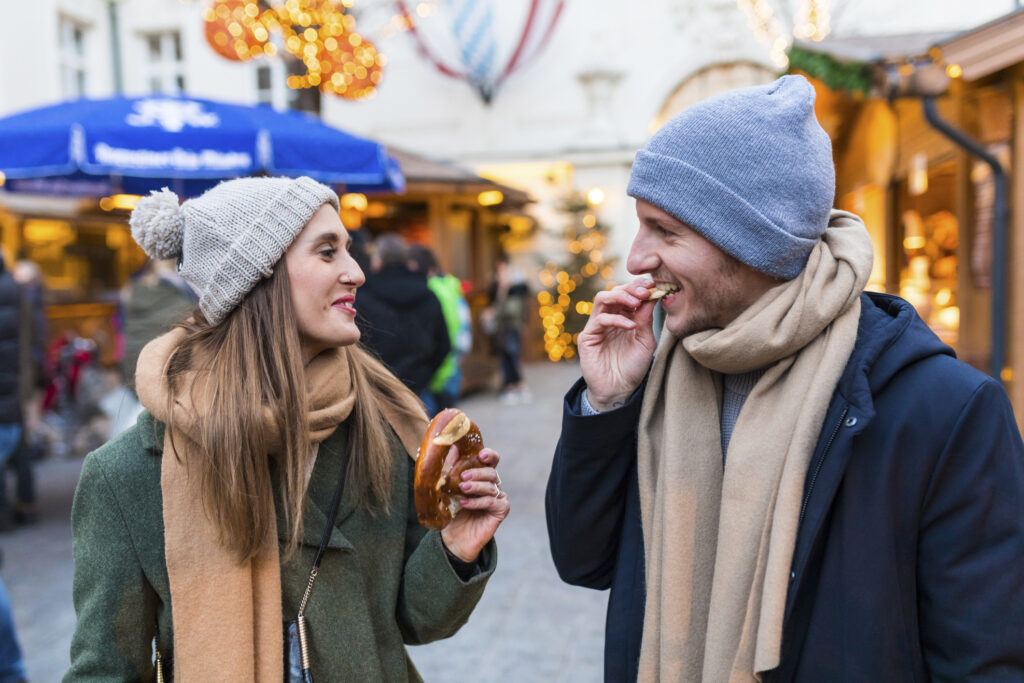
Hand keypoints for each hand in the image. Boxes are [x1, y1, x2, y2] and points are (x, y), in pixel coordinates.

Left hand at [440, 448, 508, 561]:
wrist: (453, 537)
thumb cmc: (451, 511)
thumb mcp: (447, 486)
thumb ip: (450, 467)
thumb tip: (452, 446)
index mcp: (482, 476)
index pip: (492, 460)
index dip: (489, 455)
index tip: (481, 454)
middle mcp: (493, 485)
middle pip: (492, 472)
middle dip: (478, 472)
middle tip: (464, 476)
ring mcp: (498, 498)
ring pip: (492, 486)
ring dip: (476, 486)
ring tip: (461, 489)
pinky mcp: (501, 511)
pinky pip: (493, 502)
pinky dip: (479, 501)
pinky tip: (465, 503)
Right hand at [578, 277, 657, 410]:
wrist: (620, 390)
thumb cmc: (634, 367)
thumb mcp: (646, 341)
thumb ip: (646, 320)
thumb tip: (651, 296)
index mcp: (624, 317)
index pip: (628, 294)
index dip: (638, 287)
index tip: (653, 285)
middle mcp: (609, 318)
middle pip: (614, 291)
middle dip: (630, 289)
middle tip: (645, 292)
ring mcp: (597, 326)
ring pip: (602, 298)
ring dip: (620, 296)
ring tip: (636, 302)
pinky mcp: (588, 336)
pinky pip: (600, 319)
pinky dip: (616, 319)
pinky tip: (630, 326)